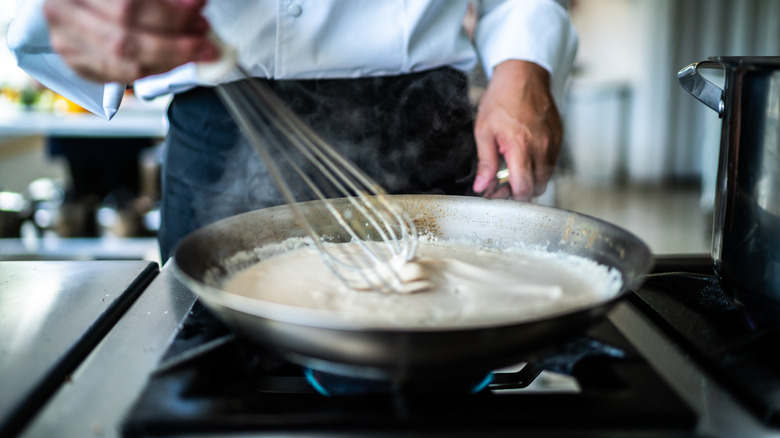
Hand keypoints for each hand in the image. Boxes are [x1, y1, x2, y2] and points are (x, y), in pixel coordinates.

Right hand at [43, 0, 218, 82]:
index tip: (199, 13)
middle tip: (204, 42)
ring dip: (170, 62)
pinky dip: (153, 71)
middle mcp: (64, 14)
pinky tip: (172, 61)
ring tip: (195, 52)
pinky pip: (121, 77)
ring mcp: (67, 43)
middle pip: (126, 41)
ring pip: (125, 64)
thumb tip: (194, 8)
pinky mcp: (77, 64)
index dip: (171, 15)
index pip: (129, 7)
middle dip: (175, 46)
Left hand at [472, 60, 561, 200]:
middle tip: (503, 183)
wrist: (524, 74)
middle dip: (520, 191)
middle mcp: (541, 147)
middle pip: (536, 187)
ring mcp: (553, 143)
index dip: (510, 197)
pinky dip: (539, 167)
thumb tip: (482, 187)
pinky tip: (525, 157)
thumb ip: (485, 163)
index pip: (523, 188)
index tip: (497, 193)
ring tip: (513, 169)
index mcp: (520, 146)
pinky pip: (552, 163)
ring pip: (546, 177)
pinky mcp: (559, 138)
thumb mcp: (484, 131)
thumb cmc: (502, 98)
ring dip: (530, 180)